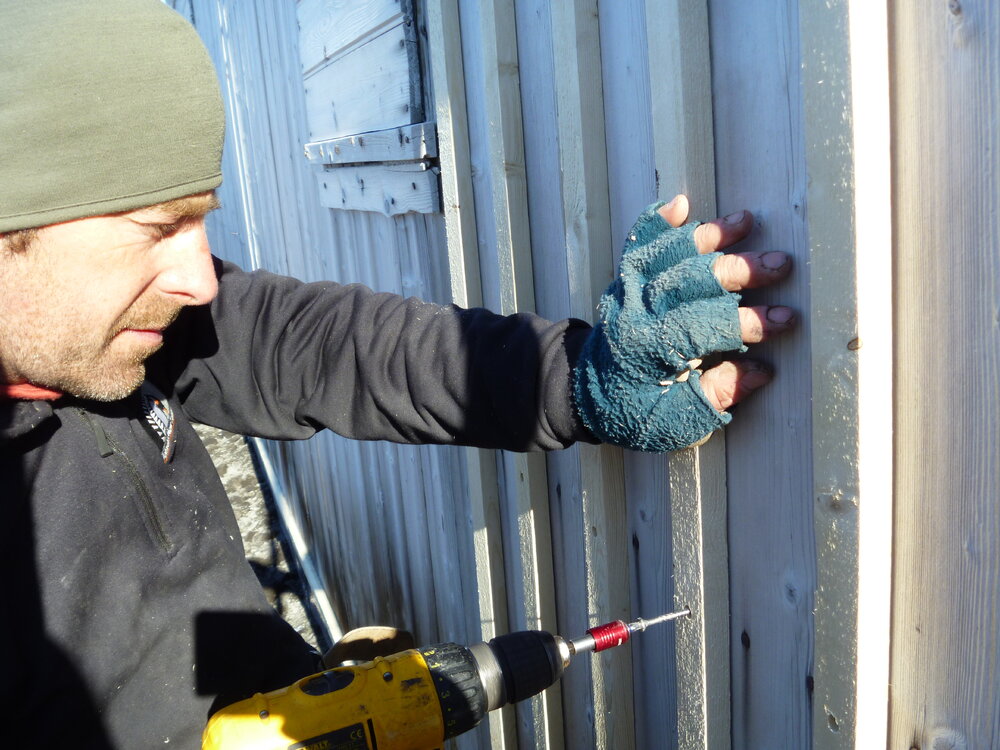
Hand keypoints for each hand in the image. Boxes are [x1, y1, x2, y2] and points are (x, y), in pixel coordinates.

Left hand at [572, 195, 794, 451]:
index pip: (702, 326)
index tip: (786, 319)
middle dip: (737, 270)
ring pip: (665, 253)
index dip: (747, 322)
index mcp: (646, 351)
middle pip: (687, 280)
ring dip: (707, 235)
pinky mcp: (623, 278)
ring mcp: (625, 290)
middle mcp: (633, 312)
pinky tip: (682, 205)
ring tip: (746, 222)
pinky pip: (637, 244)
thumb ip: (715, 396)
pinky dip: (658, 222)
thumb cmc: (636, 410)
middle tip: (781, 264)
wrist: (584, 394)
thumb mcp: (675, 421)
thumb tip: (760, 370)